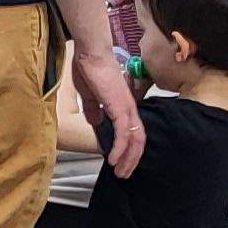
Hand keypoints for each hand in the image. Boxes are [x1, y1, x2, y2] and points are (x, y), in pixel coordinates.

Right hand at [72, 38, 143, 176]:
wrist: (92, 54)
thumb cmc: (89, 69)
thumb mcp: (89, 94)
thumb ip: (94, 109)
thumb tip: (96, 122)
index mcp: (124, 105)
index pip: (132, 132)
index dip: (129, 148)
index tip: (119, 161)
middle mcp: (130, 109)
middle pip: (138, 140)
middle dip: (132, 160)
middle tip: (124, 174)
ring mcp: (127, 109)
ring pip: (135, 141)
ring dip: (129, 159)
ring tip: (121, 172)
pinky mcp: (120, 108)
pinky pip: (124, 134)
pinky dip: (121, 149)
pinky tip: (113, 159)